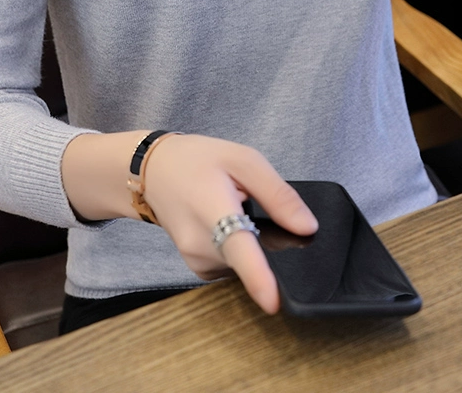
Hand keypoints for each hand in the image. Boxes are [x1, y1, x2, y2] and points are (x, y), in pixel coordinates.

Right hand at [142, 134, 317, 313]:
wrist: (153, 172)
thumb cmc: (195, 160)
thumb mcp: (242, 160)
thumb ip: (278, 194)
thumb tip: (308, 227)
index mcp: (214, 211)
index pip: (238, 249)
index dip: (258, 278)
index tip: (273, 302)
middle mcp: (202, 246)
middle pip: (254, 257)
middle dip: (267, 237)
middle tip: (250, 201)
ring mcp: (198, 262)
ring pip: (245, 262)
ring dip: (252, 241)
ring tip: (234, 208)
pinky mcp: (200, 269)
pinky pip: (234, 264)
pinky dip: (239, 248)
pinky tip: (228, 224)